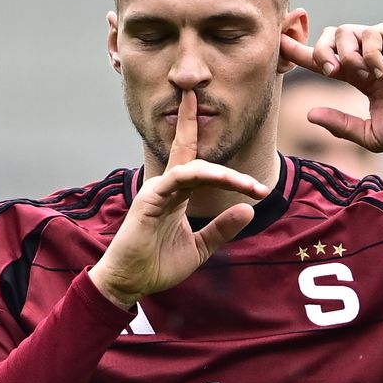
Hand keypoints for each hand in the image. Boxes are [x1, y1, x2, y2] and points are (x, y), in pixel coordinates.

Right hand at [90, 90, 268, 307]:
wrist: (131, 282)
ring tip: (251, 188)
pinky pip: (178, 180)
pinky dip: (200, 177)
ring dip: (225, 174)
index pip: (189, 155)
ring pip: (194, 168)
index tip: (197, 100)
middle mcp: (166, 186)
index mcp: (176, 193)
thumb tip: (249, 210)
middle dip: (199, 130)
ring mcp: (157, 191)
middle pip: (188, 149)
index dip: (191, 126)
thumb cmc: (158, 264)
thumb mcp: (200, 247)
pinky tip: (222, 180)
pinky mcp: (149, 200)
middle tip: (238, 155)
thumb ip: (222, 228)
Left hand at [279, 21, 382, 147]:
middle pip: (329, 37)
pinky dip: (370, 52)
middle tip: (329, 70)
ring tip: (362, 76)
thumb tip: (309, 114)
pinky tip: (381, 72)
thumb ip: (341, 125)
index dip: (300, 52)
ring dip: (347, 54)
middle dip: (320, 50)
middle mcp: (368, 55)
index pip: (323, 59)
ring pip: (346, 31)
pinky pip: (372, 32)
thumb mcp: (370, 133)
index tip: (279, 44)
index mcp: (359, 75)